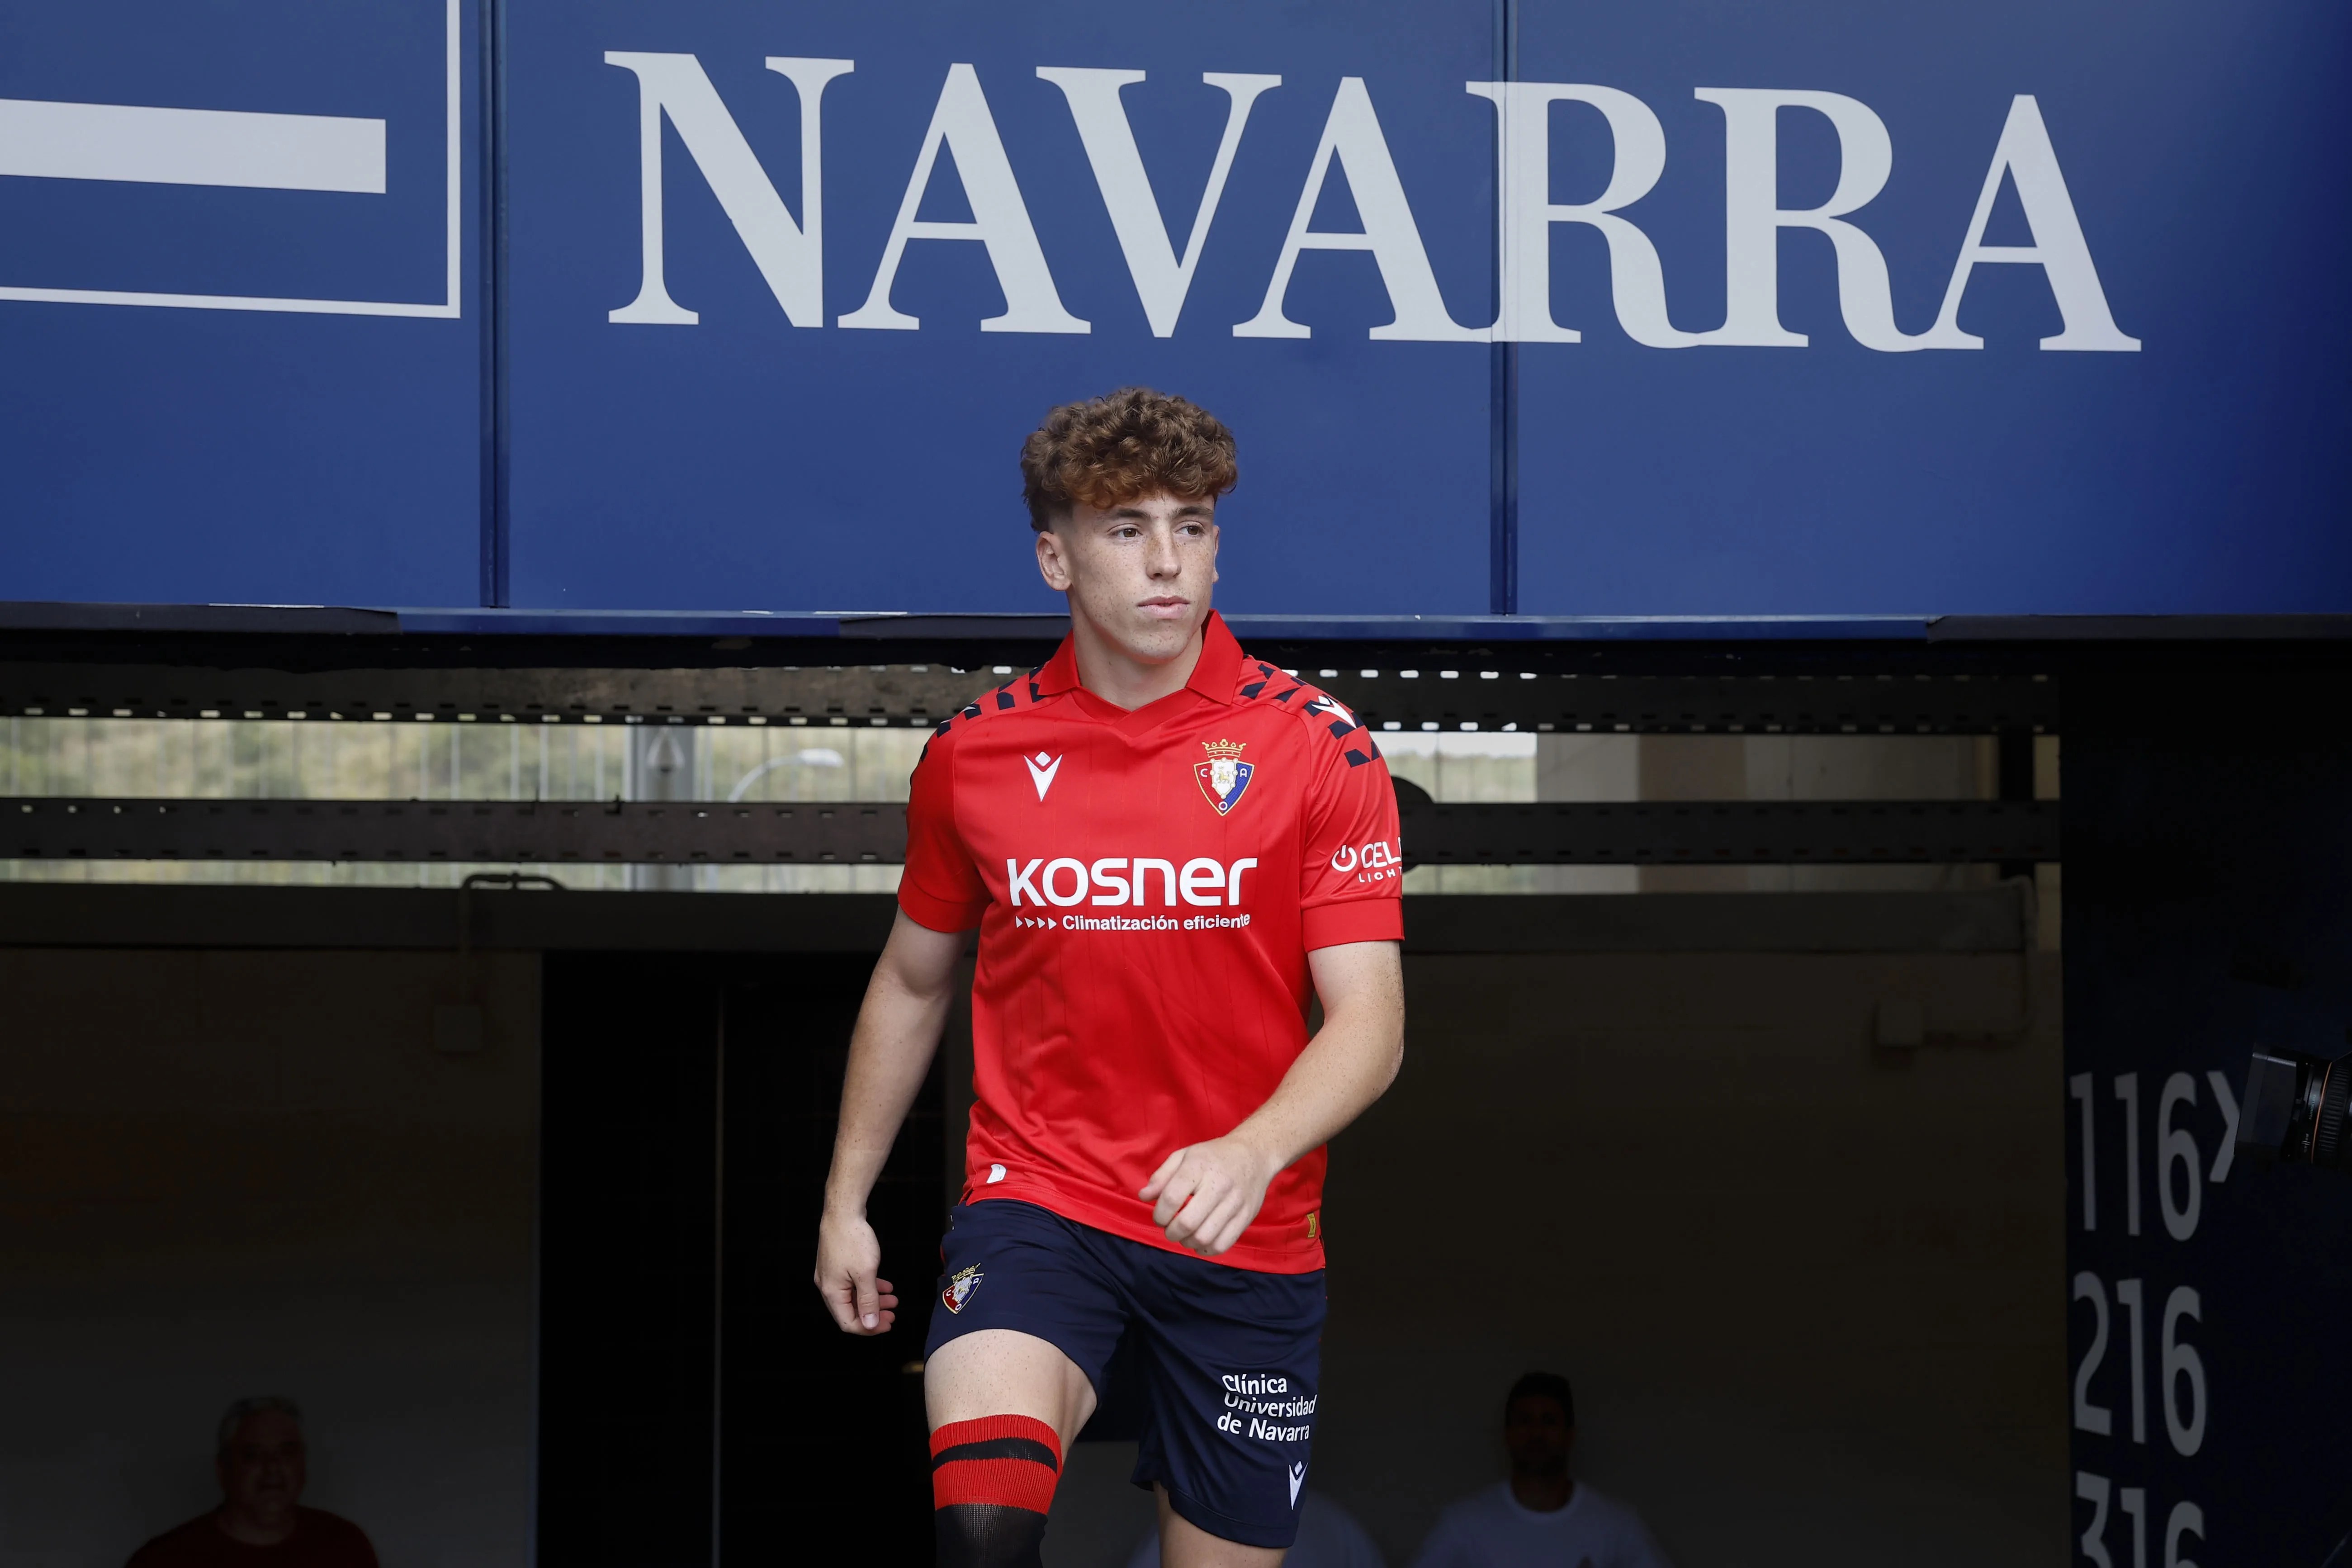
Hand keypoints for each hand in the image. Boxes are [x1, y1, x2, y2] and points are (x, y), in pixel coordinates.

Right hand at [814, 1209, 899, 1334]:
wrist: (843, 1211)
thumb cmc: (853, 1239)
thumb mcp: (866, 1273)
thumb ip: (868, 1301)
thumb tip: (870, 1325)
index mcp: (832, 1292)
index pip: (848, 1322)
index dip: (869, 1328)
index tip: (888, 1324)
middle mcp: (828, 1286)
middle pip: (850, 1311)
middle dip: (873, 1315)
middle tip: (892, 1314)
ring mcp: (831, 1274)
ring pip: (853, 1296)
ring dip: (873, 1300)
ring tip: (893, 1299)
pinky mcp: (837, 1264)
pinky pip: (853, 1283)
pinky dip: (868, 1287)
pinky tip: (884, 1285)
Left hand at [1140, 1136, 1278, 1256]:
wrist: (1254, 1154)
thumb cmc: (1213, 1156)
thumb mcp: (1184, 1156)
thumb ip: (1162, 1176)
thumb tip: (1143, 1196)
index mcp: (1199, 1166)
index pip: (1171, 1198)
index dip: (1159, 1214)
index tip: (1160, 1217)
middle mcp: (1219, 1185)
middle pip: (1187, 1222)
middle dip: (1171, 1233)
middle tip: (1170, 1229)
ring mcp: (1235, 1203)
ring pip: (1204, 1237)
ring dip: (1187, 1242)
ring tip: (1185, 1235)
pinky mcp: (1246, 1217)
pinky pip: (1223, 1244)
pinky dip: (1206, 1250)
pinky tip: (1200, 1242)